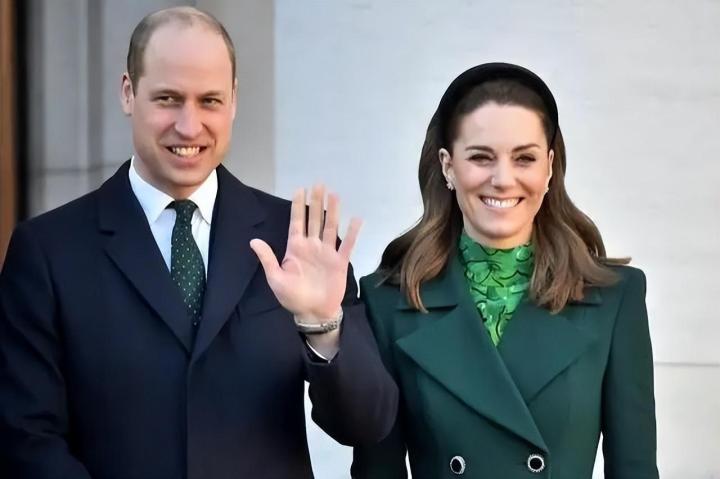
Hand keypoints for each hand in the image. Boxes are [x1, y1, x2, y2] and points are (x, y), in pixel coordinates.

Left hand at [249, 184, 361, 320]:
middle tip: (318, 184)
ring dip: (332, 211)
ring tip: (334, 195)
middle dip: (316, 202)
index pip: (297, 222)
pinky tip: (356, 219)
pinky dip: (352, 232)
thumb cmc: (292, 296)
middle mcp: (312, 246)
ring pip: (329, 227)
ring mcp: (326, 252)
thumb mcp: (275, 278)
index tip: (299, 189)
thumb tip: (253, 240)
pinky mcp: (339, 262)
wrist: (313, 312)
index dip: (298, 206)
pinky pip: (347, 244)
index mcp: (295, 248)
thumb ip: (267, 258)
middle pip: (314, 219)